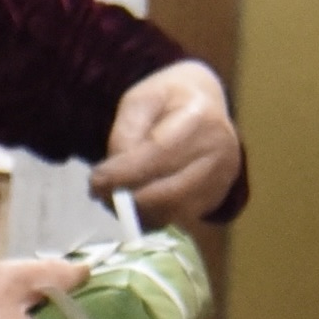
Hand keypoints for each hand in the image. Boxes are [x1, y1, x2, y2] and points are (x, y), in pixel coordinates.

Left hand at [92, 60, 239, 223]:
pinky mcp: (217, 196)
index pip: (159, 154)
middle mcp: (220, 150)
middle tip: (100, 194)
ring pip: (175, 211)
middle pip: (170, 190)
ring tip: (115, 199)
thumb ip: (124, 134)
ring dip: (139, 212)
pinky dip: (153, 217)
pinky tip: (136, 205)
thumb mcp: (139, 101)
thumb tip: (113, 175)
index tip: (95, 182)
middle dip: (129, 198)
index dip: (124, 173)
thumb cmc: (168, 100)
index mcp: (199, 117)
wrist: (205, 103)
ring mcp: (223, 177)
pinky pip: (181, 218)